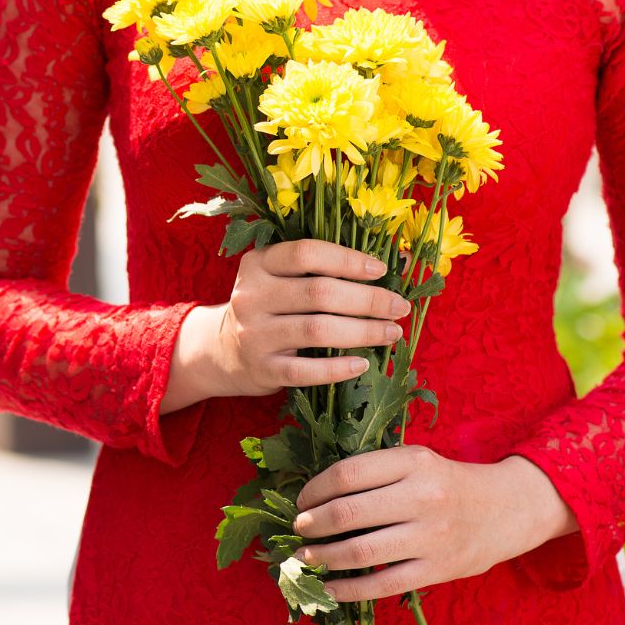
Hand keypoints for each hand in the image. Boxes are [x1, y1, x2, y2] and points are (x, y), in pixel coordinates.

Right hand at [162, 239, 411, 412]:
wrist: (223, 350)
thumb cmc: (270, 306)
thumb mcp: (284, 278)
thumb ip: (330, 266)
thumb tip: (402, 259)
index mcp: (258, 264)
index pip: (306, 254)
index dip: (347, 260)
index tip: (381, 270)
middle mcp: (251, 296)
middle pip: (319, 293)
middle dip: (368, 300)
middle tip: (399, 307)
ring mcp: (253, 334)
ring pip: (317, 331)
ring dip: (362, 332)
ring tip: (392, 333)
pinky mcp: (261, 369)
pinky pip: (306, 371)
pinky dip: (338, 368)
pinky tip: (363, 364)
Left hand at [291, 445, 578, 601]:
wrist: (510, 509)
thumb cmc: (448, 483)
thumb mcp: (416, 461)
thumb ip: (375, 472)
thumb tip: (315, 495)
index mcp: (413, 463)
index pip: (346, 474)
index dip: (314, 490)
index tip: (301, 501)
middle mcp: (422, 497)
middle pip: (348, 513)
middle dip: (312, 524)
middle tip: (297, 528)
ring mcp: (431, 537)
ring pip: (361, 552)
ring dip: (322, 557)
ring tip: (304, 557)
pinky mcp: (437, 570)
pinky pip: (382, 585)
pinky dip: (348, 590)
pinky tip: (328, 589)